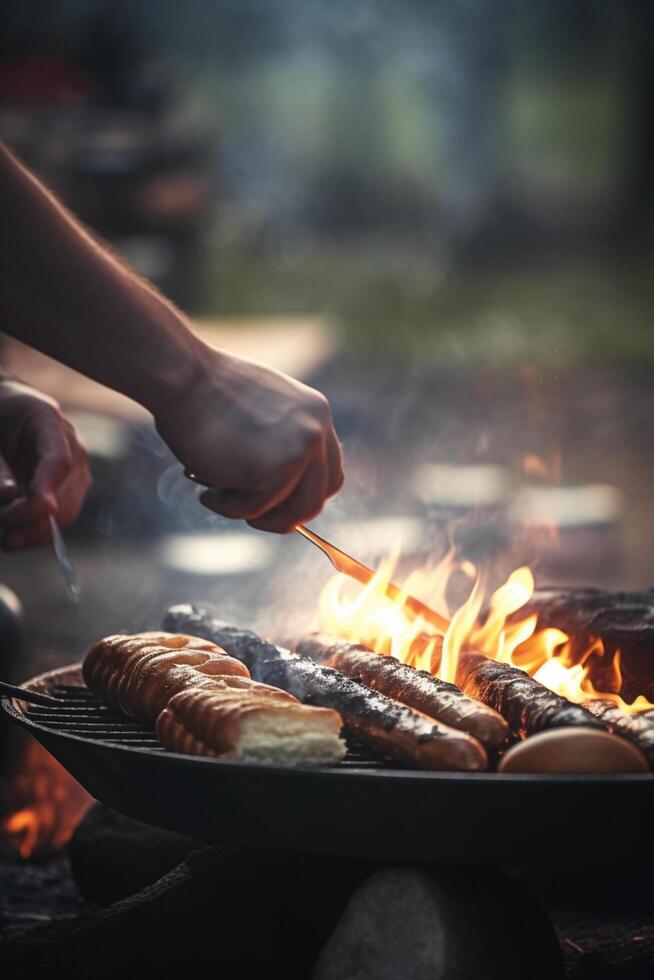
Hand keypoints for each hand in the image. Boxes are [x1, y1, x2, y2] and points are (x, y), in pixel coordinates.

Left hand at [0, 378, 90, 549]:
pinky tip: (16, 531)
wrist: (8, 410)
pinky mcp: (73, 487)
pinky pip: (62, 517)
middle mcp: (72, 445)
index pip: (57, 461)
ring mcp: (77, 468)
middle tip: (3, 536)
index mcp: (47, 421)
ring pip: (66, 513)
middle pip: (65, 495)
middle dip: (31, 522)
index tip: (17, 516)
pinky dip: (38, 530)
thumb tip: (10, 495)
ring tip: (7, 538)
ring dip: (35, 532)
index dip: (43, 490)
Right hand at [155, 348, 343, 532]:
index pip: (329, 472)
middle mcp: (317, 432)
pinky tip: (207, 493)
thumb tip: (279, 486)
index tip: (275, 502)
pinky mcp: (275, 472)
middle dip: (285, 516)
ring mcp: (300, 453)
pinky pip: (253, 510)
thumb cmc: (206, 393)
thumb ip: (279, 443)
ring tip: (221, 498)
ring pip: (291, 512)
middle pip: (318, 498)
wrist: (183, 377)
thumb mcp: (260, 413)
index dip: (303, 495)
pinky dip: (226, 508)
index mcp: (316, 414)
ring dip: (256, 516)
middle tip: (252, 515)